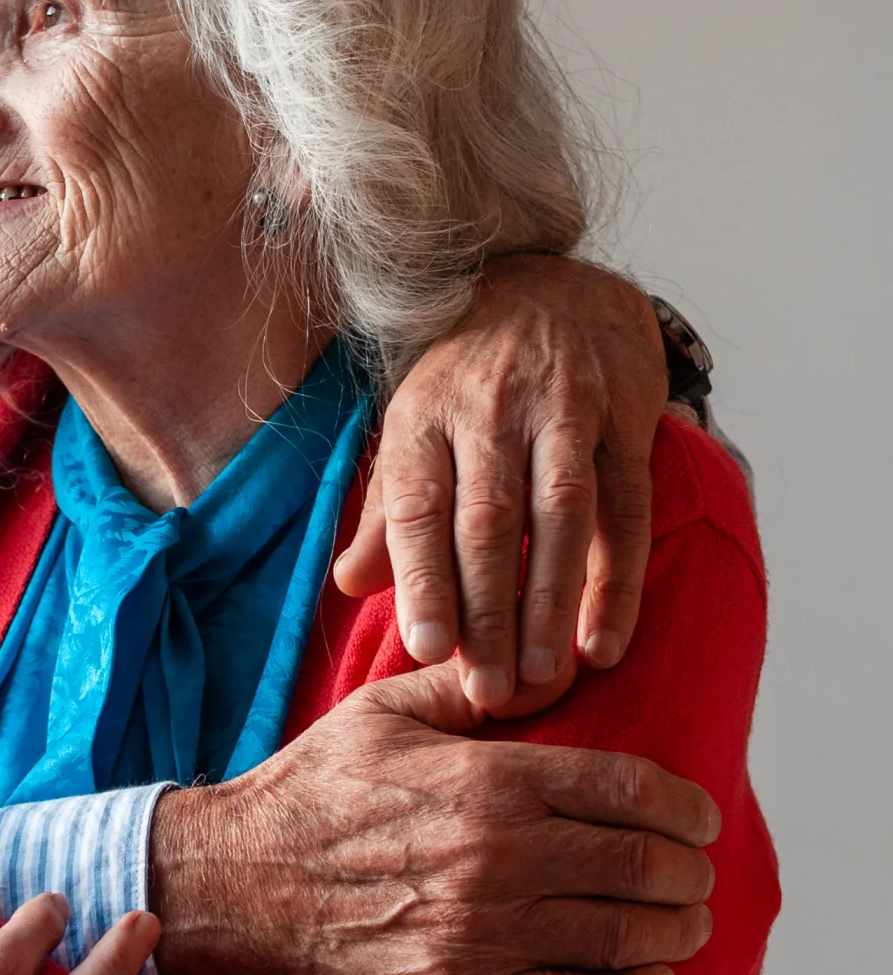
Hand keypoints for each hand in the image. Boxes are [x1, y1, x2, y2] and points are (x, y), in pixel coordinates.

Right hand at [148, 664, 719, 974]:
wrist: (233, 882)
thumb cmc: (307, 791)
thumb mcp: (381, 712)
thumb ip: (469, 684)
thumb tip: (548, 668)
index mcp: (488, 779)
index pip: (628, 790)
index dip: (683, 805)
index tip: (700, 815)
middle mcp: (498, 855)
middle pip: (642, 865)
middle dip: (688, 870)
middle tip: (696, 871)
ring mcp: (484, 929)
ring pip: (623, 936)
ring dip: (676, 932)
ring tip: (686, 923)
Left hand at [333, 254, 667, 708]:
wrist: (551, 286)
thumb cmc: (469, 380)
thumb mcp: (413, 430)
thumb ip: (389, 514)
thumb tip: (348, 587)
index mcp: (424, 418)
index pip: (419, 506)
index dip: (421, 578)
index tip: (424, 648)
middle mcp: (489, 411)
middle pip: (487, 521)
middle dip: (487, 611)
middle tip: (487, 689)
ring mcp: (562, 411)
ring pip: (559, 516)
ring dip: (551, 603)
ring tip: (542, 678)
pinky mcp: (625, 417)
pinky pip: (625, 507)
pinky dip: (618, 580)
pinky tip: (604, 640)